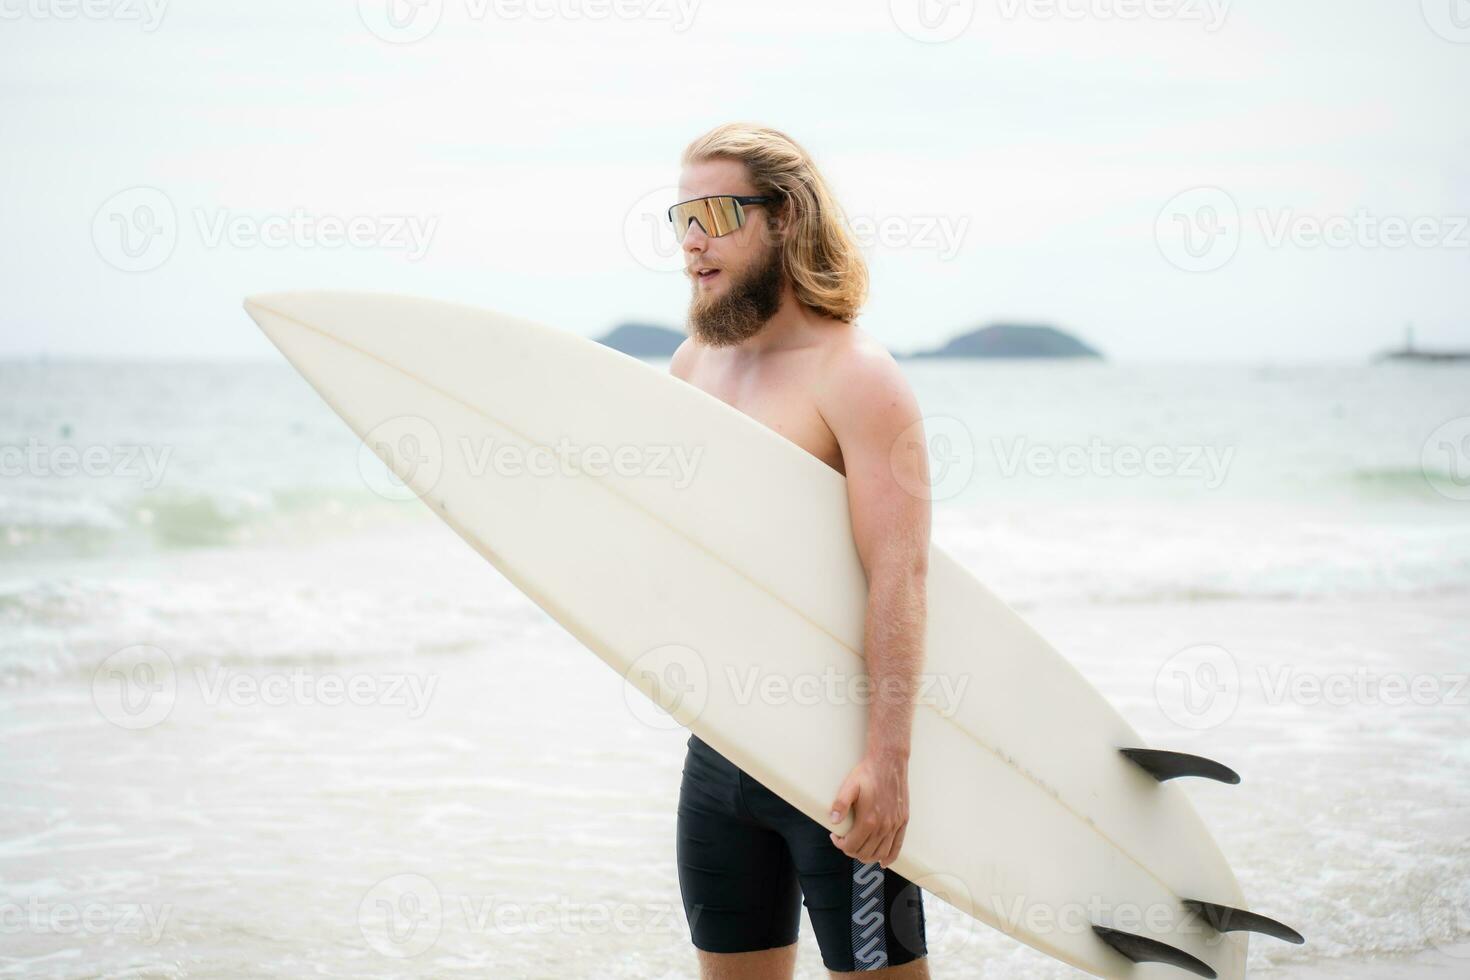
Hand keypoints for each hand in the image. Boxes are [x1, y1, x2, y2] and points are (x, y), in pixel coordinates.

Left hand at [828, 750, 909, 866]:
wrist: (889, 762)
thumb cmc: (868, 773)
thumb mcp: (849, 786)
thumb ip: (840, 805)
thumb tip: (833, 822)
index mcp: (868, 820)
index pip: (852, 845)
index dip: (841, 845)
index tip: (836, 837)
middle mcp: (883, 826)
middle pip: (865, 852)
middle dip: (851, 850)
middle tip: (845, 842)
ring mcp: (895, 825)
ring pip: (880, 853)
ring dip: (867, 856)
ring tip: (859, 849)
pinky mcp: (903, 821)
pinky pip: (897, 847)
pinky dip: (889, 858)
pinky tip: (883, 862)